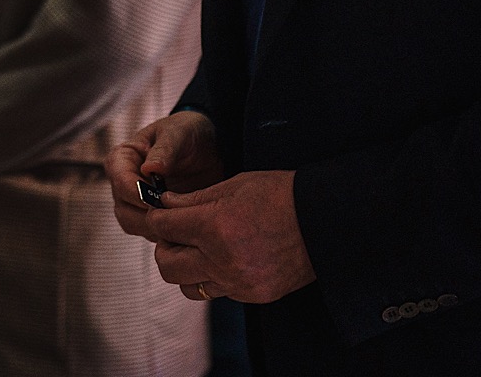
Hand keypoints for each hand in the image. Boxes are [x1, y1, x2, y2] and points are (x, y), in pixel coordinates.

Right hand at [107, 111, 222, 239]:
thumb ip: (164, 149)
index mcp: (123, 158)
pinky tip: (185, 225)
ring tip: (182, 218)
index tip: (157, 198)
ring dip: (156, 226)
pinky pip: (151, 232)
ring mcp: (136, 203)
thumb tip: (149, 168)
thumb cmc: (187, 133)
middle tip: (173, 212)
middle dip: (147, 214)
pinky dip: (166, 232)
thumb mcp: (178, 133)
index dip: (135, 192)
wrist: (207, 149)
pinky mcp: (151, 217)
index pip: (118, 179)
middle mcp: (124, 183)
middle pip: (123, 209)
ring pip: (134, 225)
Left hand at [146, 170, 314, 304]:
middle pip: (166, 265)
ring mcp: (238, 282)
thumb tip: (164, 204)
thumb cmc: (279, 194)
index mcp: (214, 226)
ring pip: (188, 287)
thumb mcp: (233, 185)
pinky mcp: (253, 295)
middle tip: (175, 233)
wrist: (323, 221)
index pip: (163, 228)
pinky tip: (224, 258)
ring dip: (186, 268)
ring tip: (198, 250)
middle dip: (164, 246)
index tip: (160, 212)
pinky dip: (213, 277)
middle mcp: (222, 259)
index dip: (157, 216)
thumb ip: (194, 199)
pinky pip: (218, 292)